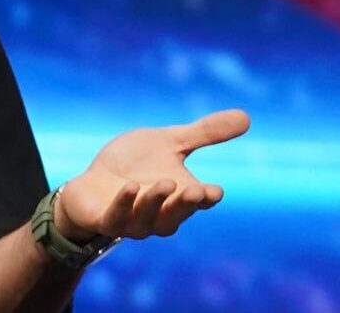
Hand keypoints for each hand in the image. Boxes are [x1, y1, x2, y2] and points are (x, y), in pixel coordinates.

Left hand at [53, 108, 249, 241]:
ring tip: (166, 183)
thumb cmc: (133, 163)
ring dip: (156, 202)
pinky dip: (124, 204)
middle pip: (176, 214)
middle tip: (196, 189)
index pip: (199, 202)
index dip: (207, 198)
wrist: (92, 181)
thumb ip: (203, 133)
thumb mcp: (168, 142)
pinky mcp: (104, 220)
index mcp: (179, 197)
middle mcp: (159, 215)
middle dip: (186, 203)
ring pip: (148, 219)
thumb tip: (247, 117)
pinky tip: (130, 187)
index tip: (215, 190)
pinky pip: (115, 218)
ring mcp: (131, 221)